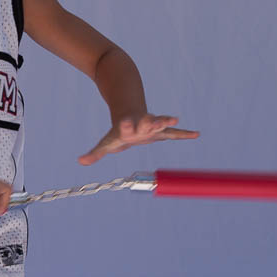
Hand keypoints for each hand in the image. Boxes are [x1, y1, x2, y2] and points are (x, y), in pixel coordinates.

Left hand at [78, 112, 199, 164]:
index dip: (125, 125)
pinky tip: (196, 134)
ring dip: (167, 122)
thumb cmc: (118, 132)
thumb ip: (96, 153)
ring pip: (161, 123)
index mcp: (127, 127)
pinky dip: (184, 134)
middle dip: (151, 121)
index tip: (125, 123)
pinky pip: (174, 133)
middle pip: (146, 122)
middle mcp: (141, 124)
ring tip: (175, 121)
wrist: (130, 114)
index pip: (126, 126)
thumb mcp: (107, 143)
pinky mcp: (161, 130)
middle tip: (155, 120)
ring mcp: (152, 126)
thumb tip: (80, 162)